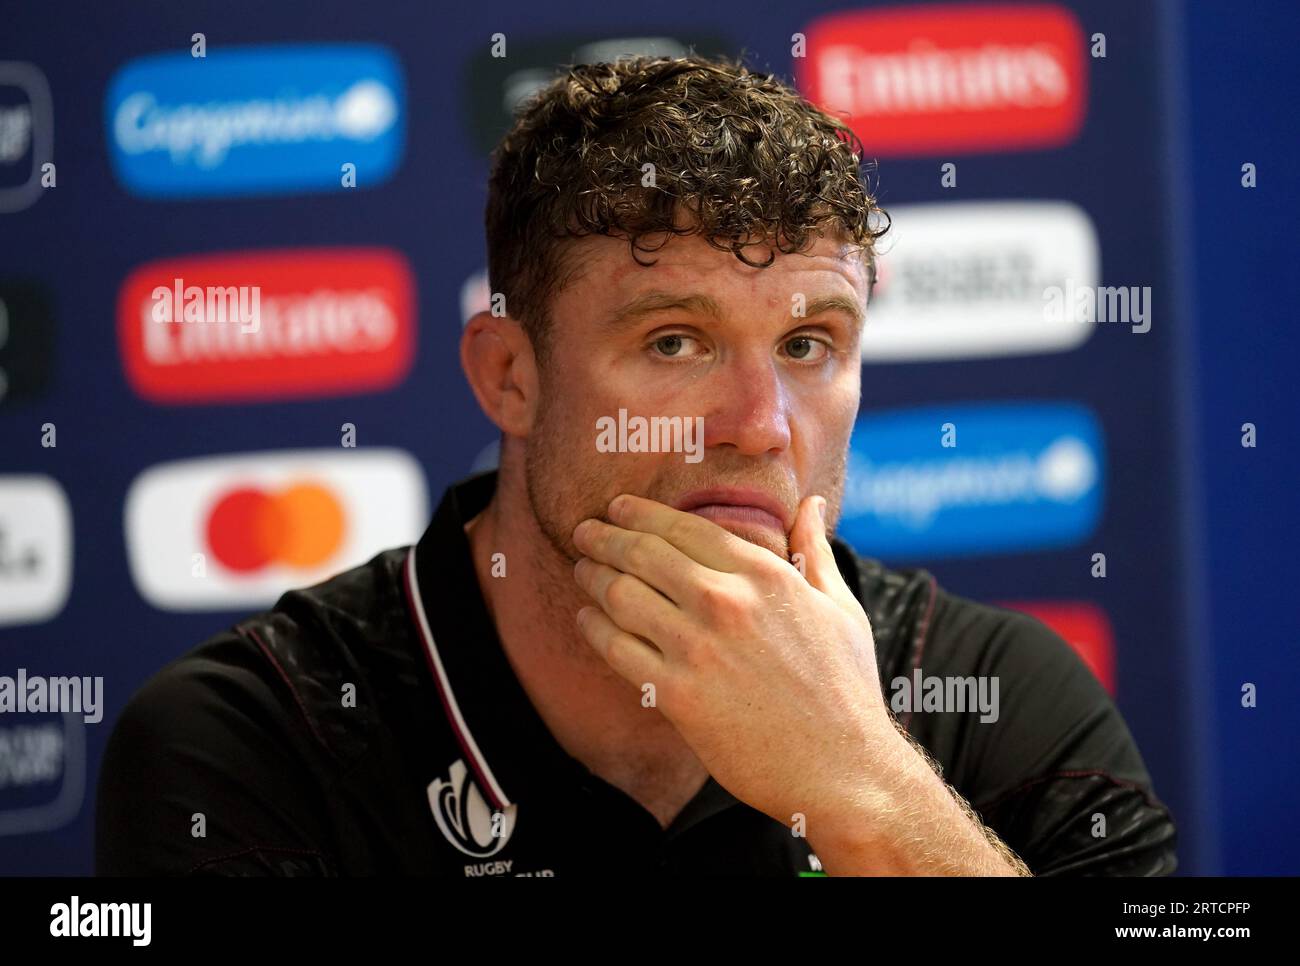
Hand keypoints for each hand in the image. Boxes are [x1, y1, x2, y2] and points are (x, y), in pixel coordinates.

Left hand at [571, 492, 892, 828]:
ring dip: (592, 577)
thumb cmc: (846, 688)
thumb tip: (810, 502)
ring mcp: (697, 648)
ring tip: (581, 570)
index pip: (683, 527)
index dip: (640, 513)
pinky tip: (587, 620)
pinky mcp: (676, 695)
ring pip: (620, 595)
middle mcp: (726, 601)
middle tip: (584, 532)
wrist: (843, 769)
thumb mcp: (840, 607)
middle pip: (642, 553)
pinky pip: (616, 649)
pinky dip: (593, 628)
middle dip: (604, 537)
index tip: (617, 508)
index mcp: (764, 574)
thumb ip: (814, 550)